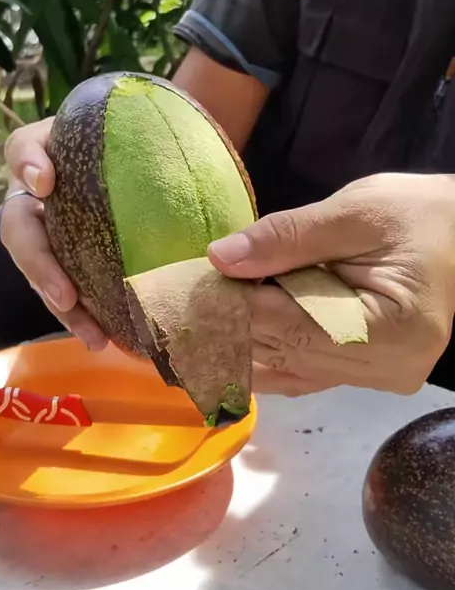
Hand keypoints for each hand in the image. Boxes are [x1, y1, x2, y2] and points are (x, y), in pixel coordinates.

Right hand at [1, 120, 107, 350]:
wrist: (144, 155)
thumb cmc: (122, 140)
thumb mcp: (109, 127)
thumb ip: (94, 137)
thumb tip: (44, 182)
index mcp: (42, 159)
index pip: (22, 151)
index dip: (28, 166)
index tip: (45, 183)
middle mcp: (36, 199)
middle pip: (21, 235)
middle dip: (41, 270)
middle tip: (65, 297)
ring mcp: (53, 235)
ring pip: (45, 276)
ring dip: (66, 310)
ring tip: (94, 337)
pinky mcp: (74, 264)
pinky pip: (72, 294)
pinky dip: (86, 318)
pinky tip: (106, 339)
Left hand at [208, 173, 454, 396]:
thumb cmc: (413, 214)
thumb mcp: (353, 212)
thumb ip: (287, 237)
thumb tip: (220, 259)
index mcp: (395, 329)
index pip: (294, 325)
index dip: (236, 308)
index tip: (187, 288)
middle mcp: (389, 368)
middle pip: (288, 351)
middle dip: (230, 325)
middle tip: (176, 303)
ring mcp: (379, 377)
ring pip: (289, 368)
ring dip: (240, 343)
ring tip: (192, 319)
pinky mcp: (367, 372)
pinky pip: (304, 371)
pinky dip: (265, 353)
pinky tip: (227, 340)